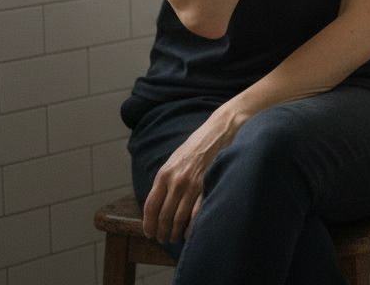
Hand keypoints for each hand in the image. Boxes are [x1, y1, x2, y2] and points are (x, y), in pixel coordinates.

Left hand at [141, 108, 245, 243]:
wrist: (220, 130)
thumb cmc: (198, 145)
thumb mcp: (176, 159)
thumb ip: (166, 179)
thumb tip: (160, 201)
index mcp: (164, 174)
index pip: (151, 206)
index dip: (148, 224)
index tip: (149, 233)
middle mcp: (176, 180)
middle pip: (164, 215)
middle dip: (162, 231)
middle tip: (163, 239)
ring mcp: (192, 184)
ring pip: (179, 218)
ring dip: (175, 232)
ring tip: (175, 238)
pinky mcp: (208, 186)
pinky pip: (196, 213)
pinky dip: (192, 227)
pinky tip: (190, 232)